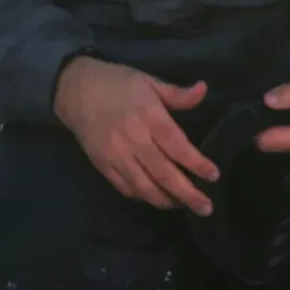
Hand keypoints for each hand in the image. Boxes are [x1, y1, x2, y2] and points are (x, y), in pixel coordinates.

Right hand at [53, 56, 220, 216]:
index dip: (197, 163)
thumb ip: (177, 93)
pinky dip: (143, 197)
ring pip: (145, 187)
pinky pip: (126, 188)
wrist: (75, 90)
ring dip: (166, 201)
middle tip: (206, 208)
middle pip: (164, 174)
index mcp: (148, 116)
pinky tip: (156, 197)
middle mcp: (133, 139)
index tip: (214, 176)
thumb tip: (204, 89)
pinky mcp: (103, 165)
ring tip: (183, 206)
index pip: (177, 146)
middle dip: (188, 194)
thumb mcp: (149, 81)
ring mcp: (116, 155)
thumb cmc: (117, 83)